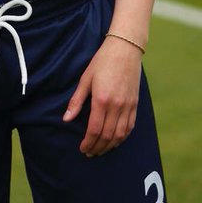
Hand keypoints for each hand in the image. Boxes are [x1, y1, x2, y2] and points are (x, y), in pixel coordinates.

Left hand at [62, 36, 141, 156]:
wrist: (125, 50)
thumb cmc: (102, 62)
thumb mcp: (85, 79)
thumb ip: (76, 101)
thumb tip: (66, 119)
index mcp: (102, 99)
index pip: (95, 129)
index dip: (88, 142)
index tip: (82, 148)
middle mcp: (117, 105)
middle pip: (107, 136)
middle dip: (97, 148)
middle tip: (89, 153)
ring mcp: (128, 106)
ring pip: (120, 135)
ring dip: (110, 146)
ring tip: (100, 150)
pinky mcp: (135, 104)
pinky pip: (130, 127)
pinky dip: (122, 138)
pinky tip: (115, 141)